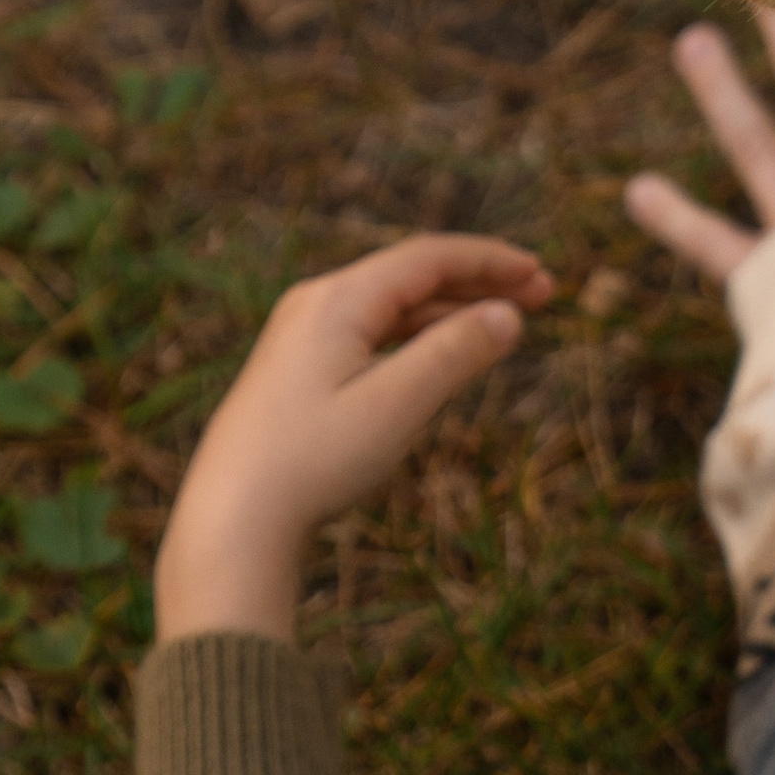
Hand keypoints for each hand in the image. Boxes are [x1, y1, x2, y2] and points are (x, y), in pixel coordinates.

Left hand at [156, 234, 553, 641]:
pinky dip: (415, 337)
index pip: (428, 258)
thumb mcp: (396, 404)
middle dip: (478, 282)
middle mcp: (315, 304)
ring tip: (502, 324)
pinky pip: (369, 335)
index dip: (491, 261)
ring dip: (450, 310)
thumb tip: (508, 314)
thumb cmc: (312, 460)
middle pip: (411, 276)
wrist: (233, 516)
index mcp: (338, 299)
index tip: (541, 274)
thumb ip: (455, 353)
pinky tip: (440, 356)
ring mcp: (301, 336)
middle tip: (541, 295)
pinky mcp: (295, 370)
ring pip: (391, 308)